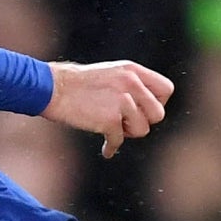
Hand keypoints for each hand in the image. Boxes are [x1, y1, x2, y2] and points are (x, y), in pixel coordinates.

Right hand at [42, 59, 173, 158]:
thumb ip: (133, 86)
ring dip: (127, 133)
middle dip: (144, 122)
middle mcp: (131, 83)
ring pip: (142, 130)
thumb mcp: (112, 74)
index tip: (143, 110)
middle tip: (126, 122)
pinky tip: (106, 149)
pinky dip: (111, 147)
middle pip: (158, 114)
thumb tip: (148, 110)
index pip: (166, 89)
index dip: (157, 103)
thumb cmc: (79, 84)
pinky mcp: (109, 119)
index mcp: (133, 71)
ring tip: (111, 127)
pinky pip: (119, 140)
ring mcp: (121, 101)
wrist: (54, 88)